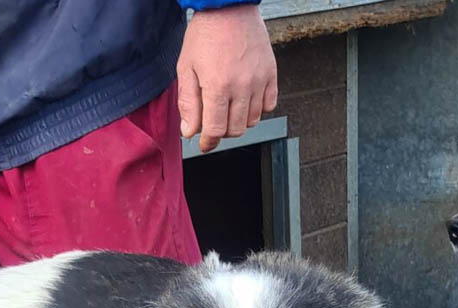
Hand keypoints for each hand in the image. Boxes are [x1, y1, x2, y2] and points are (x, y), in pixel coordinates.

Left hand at [177, 5, 277, 153]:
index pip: (215, 130)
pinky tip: (246, 100)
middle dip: (222, 132)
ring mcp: (259, 80)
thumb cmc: (205, 34)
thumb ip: (188, 102)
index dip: (208, 142)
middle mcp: (242, 86)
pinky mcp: (271, 73)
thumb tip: (189, 131)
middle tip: (214, 122)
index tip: (204, 144)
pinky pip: (269, 105)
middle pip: (235, 130)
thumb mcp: (186, 67)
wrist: (229, 6)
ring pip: (252, 120)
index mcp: (218, 86)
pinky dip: (258, 109)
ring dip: (239, 121)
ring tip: (228, 108)